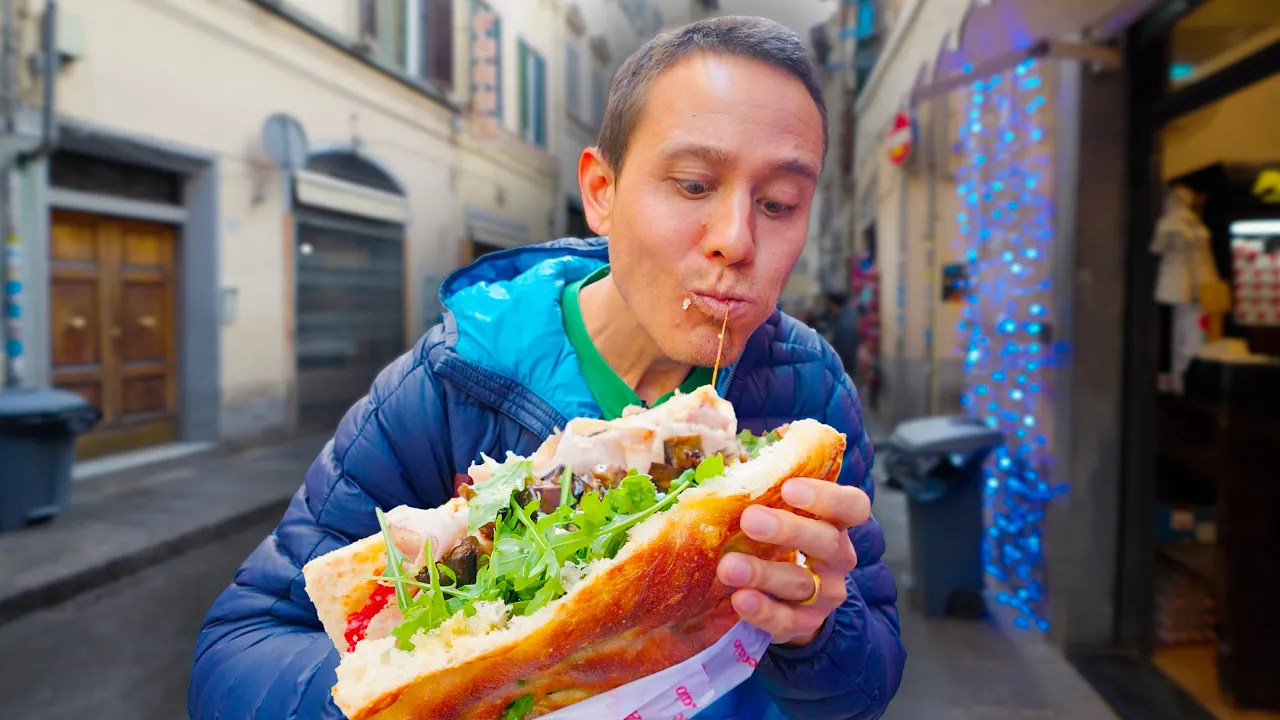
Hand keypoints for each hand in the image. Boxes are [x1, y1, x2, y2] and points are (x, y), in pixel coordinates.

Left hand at [716, 477, 871, 646]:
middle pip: (827, 541)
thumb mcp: (779, 514)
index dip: (826, 496)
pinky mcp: (806, 624)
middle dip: (788, 529)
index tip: (789, 488)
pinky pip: (788, 620)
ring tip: (729, 567)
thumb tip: (725, 465)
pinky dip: (763, 611)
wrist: (789, 600)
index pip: (852, 506)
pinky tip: (741, 599)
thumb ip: (764, 492)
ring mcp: (826, 593)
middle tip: (750, 519)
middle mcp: (839, 557)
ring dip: (764, 573)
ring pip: (802, 583)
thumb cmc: (778, 541)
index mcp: (836, 523)